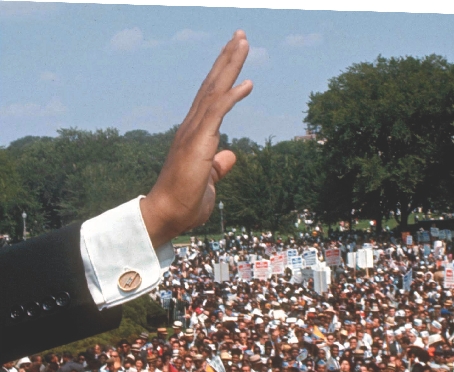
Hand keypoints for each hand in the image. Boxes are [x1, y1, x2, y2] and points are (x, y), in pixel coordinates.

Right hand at [141, 30, 252, 247]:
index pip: (211, 96)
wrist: (166, 216)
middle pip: (212, 84)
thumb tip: (230, 154)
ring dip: (229, 65)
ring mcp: (193, 132)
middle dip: (227, 58)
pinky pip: (216, 113)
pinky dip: (231, 96)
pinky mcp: (197, 143)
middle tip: (240, 34)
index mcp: (195, 133)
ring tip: (242, 41)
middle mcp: (192, 126)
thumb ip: (218, 165)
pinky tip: (248, 83)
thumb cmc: (185, 202)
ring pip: (214, 90)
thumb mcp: (208, 179)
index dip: (224, 74)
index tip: (235, 54)